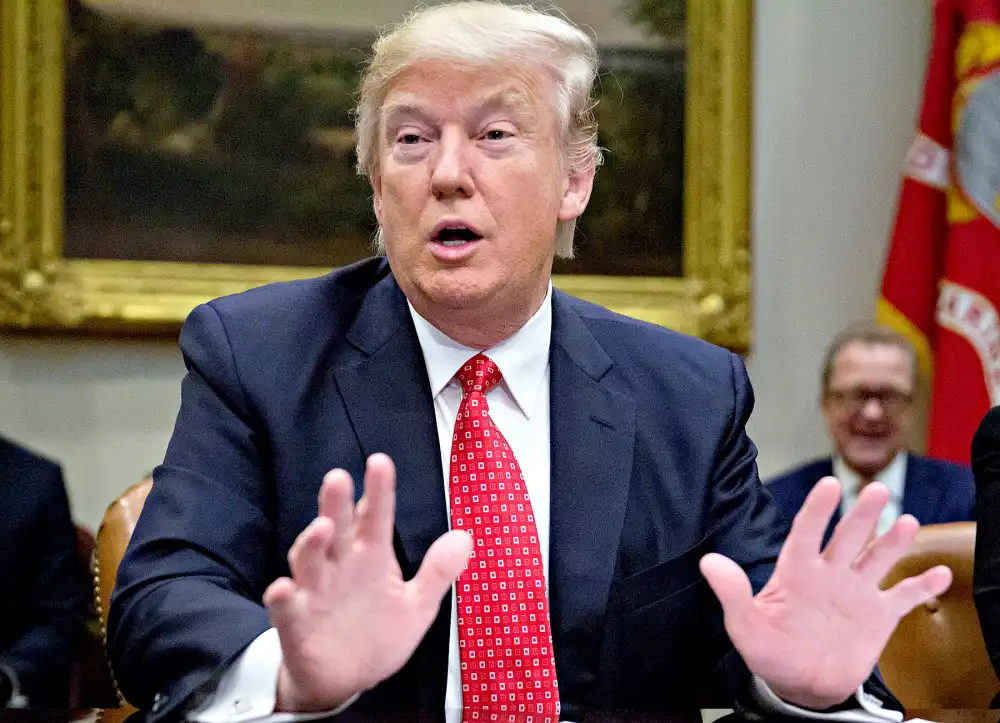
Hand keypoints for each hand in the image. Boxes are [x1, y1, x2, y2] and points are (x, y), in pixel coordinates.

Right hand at [263, 453, 472, 710]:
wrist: (346, 680)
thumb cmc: (377, 633)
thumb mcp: (415, 605)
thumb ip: (437, 572)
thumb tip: (465, 537)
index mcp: (371, 557)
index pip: (375, 517)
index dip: (378, 491)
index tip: (380, 462)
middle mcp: (340, 567)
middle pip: (337, 528)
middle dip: (336, 504)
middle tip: (339, 477)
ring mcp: (315, 592)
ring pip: (309, 560)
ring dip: (311, 543)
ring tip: (322, 527)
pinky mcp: (296, 623)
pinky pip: (286, 608)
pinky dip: (283, 598)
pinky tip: (283, 588)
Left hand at [700, 476, 951, 709]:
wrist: (800, 684)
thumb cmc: (769, 650)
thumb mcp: (744, 625)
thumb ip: (731, 593)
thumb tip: (709, 562)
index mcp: (796, 571)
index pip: (807, 532)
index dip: (817, 510)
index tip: (828, 485)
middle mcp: (829, 574)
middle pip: (848, 537)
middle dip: (861, 515)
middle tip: (876, 490)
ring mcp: (856, 592)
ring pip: (877, 558)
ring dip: (893, 541)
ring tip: (907, 522)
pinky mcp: (878, 615)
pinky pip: (903, 596)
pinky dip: (922, 586)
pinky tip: (939, 574)